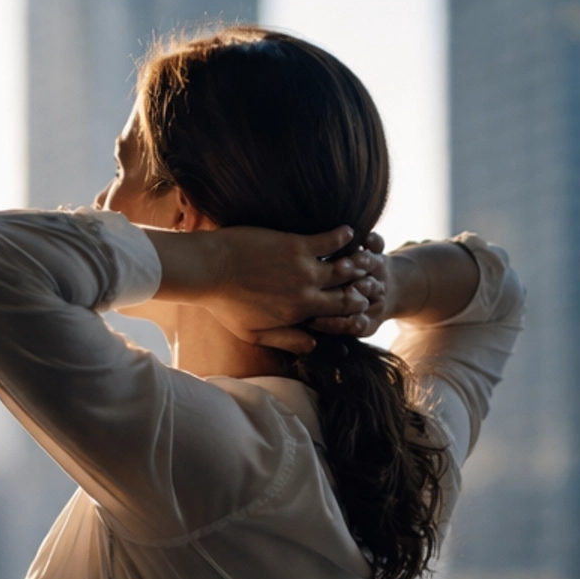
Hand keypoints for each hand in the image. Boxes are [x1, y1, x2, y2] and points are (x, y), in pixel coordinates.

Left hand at [210, 225, 383, 349]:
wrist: (209, 271)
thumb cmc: (225, 304)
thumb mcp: (254, 334)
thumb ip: (286, 340)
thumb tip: (313, 346)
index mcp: (299, 315)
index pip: (338, 315)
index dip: (353, 310)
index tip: (361, 303)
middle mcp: (306, 294)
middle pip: (347, 292)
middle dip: (361, 286)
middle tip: (370, 278)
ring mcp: (303, 269)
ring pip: (344, 266)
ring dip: (356, 261)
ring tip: (362, 256)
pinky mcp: (296, 245)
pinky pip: (329, 240)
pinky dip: (342, 236)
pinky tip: (348, 231)